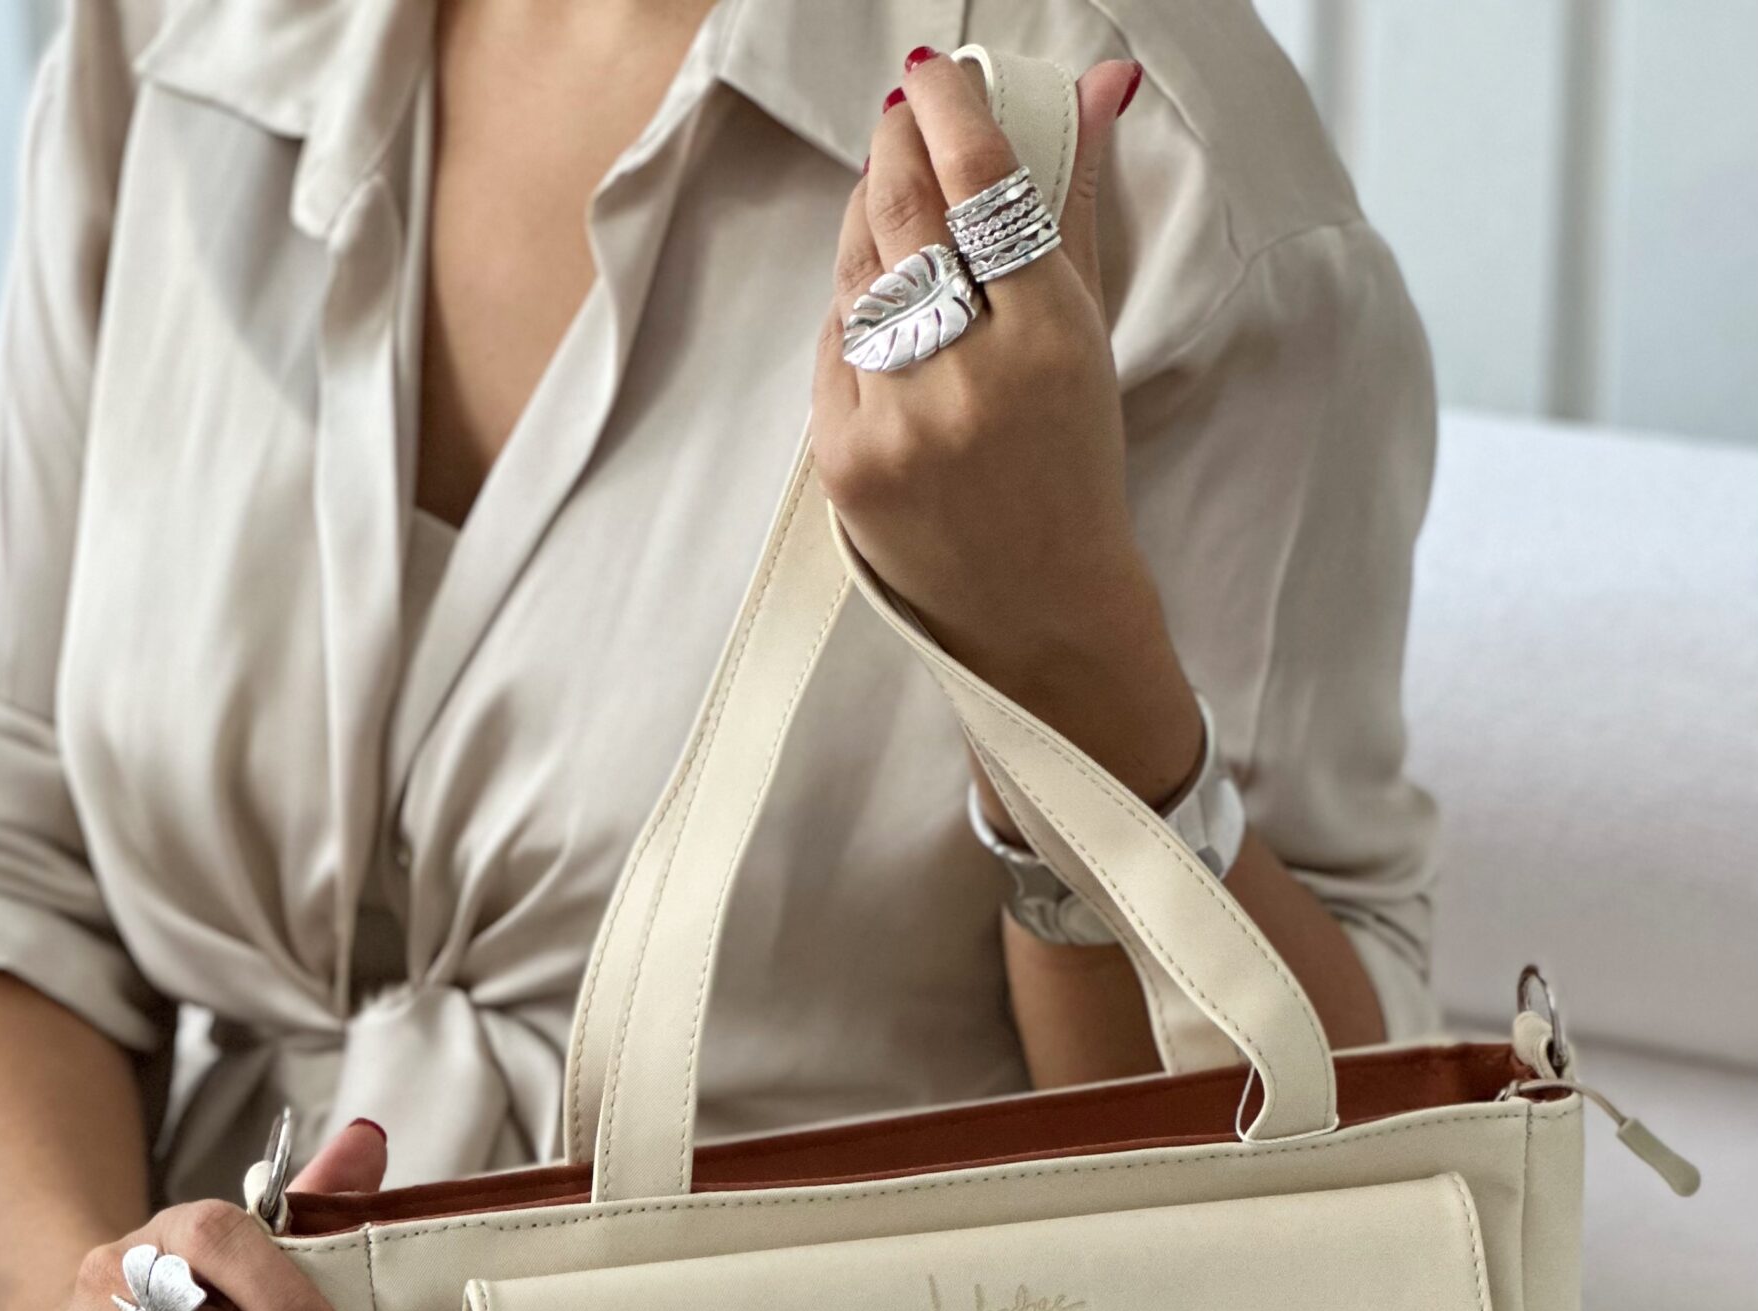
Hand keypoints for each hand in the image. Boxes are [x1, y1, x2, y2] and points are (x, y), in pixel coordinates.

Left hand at [813, 50, 1202, 807]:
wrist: (1039, 615)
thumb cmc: (1072, 472)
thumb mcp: (1090, 339)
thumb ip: (1078, 208)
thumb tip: (1095, 82)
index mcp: (1049, 343)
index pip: (986, 188)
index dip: (952, 112)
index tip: (934, 74)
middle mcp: (968, 380)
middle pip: (907, 213)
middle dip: (898, 147)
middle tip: (903, 113)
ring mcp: (895, 423)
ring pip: (860, 274)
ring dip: (871, 223)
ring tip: (896, 202)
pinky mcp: (841, 459)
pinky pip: (834, 345)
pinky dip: (855, 314)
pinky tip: (884, 308)